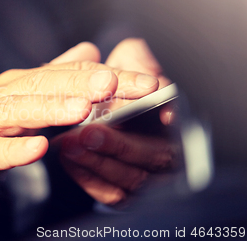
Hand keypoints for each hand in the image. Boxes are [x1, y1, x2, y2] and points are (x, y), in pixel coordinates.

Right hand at [0, 42, 158, 215]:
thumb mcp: (20, 102)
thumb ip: (52, 77)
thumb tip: (88, 50)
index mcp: (16, 87)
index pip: (65, 76)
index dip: (103, 77)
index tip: (144, 82)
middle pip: (41, 87)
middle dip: (80, 83)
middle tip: (117, 81)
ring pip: (14, 113)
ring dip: (47, 109)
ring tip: (81, 108)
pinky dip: (12, 151)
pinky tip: (38, 149)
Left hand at [55, 38, 178, 204]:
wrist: (96, 101)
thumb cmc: (121, 80)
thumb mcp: (132, 60)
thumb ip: (141, 59)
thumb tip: (146, 66)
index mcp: (176, 121)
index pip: (185, 125)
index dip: (176, 120)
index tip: (164, 114)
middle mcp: (168, 152)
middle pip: (154, 157)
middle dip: (119, 145)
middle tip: (90, 132)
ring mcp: (147, 176)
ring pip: (130, 179)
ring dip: (97, 161)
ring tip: (69, 143)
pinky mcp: (123, 192)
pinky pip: (110, 193)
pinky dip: (87, 176)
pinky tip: (67, 156)